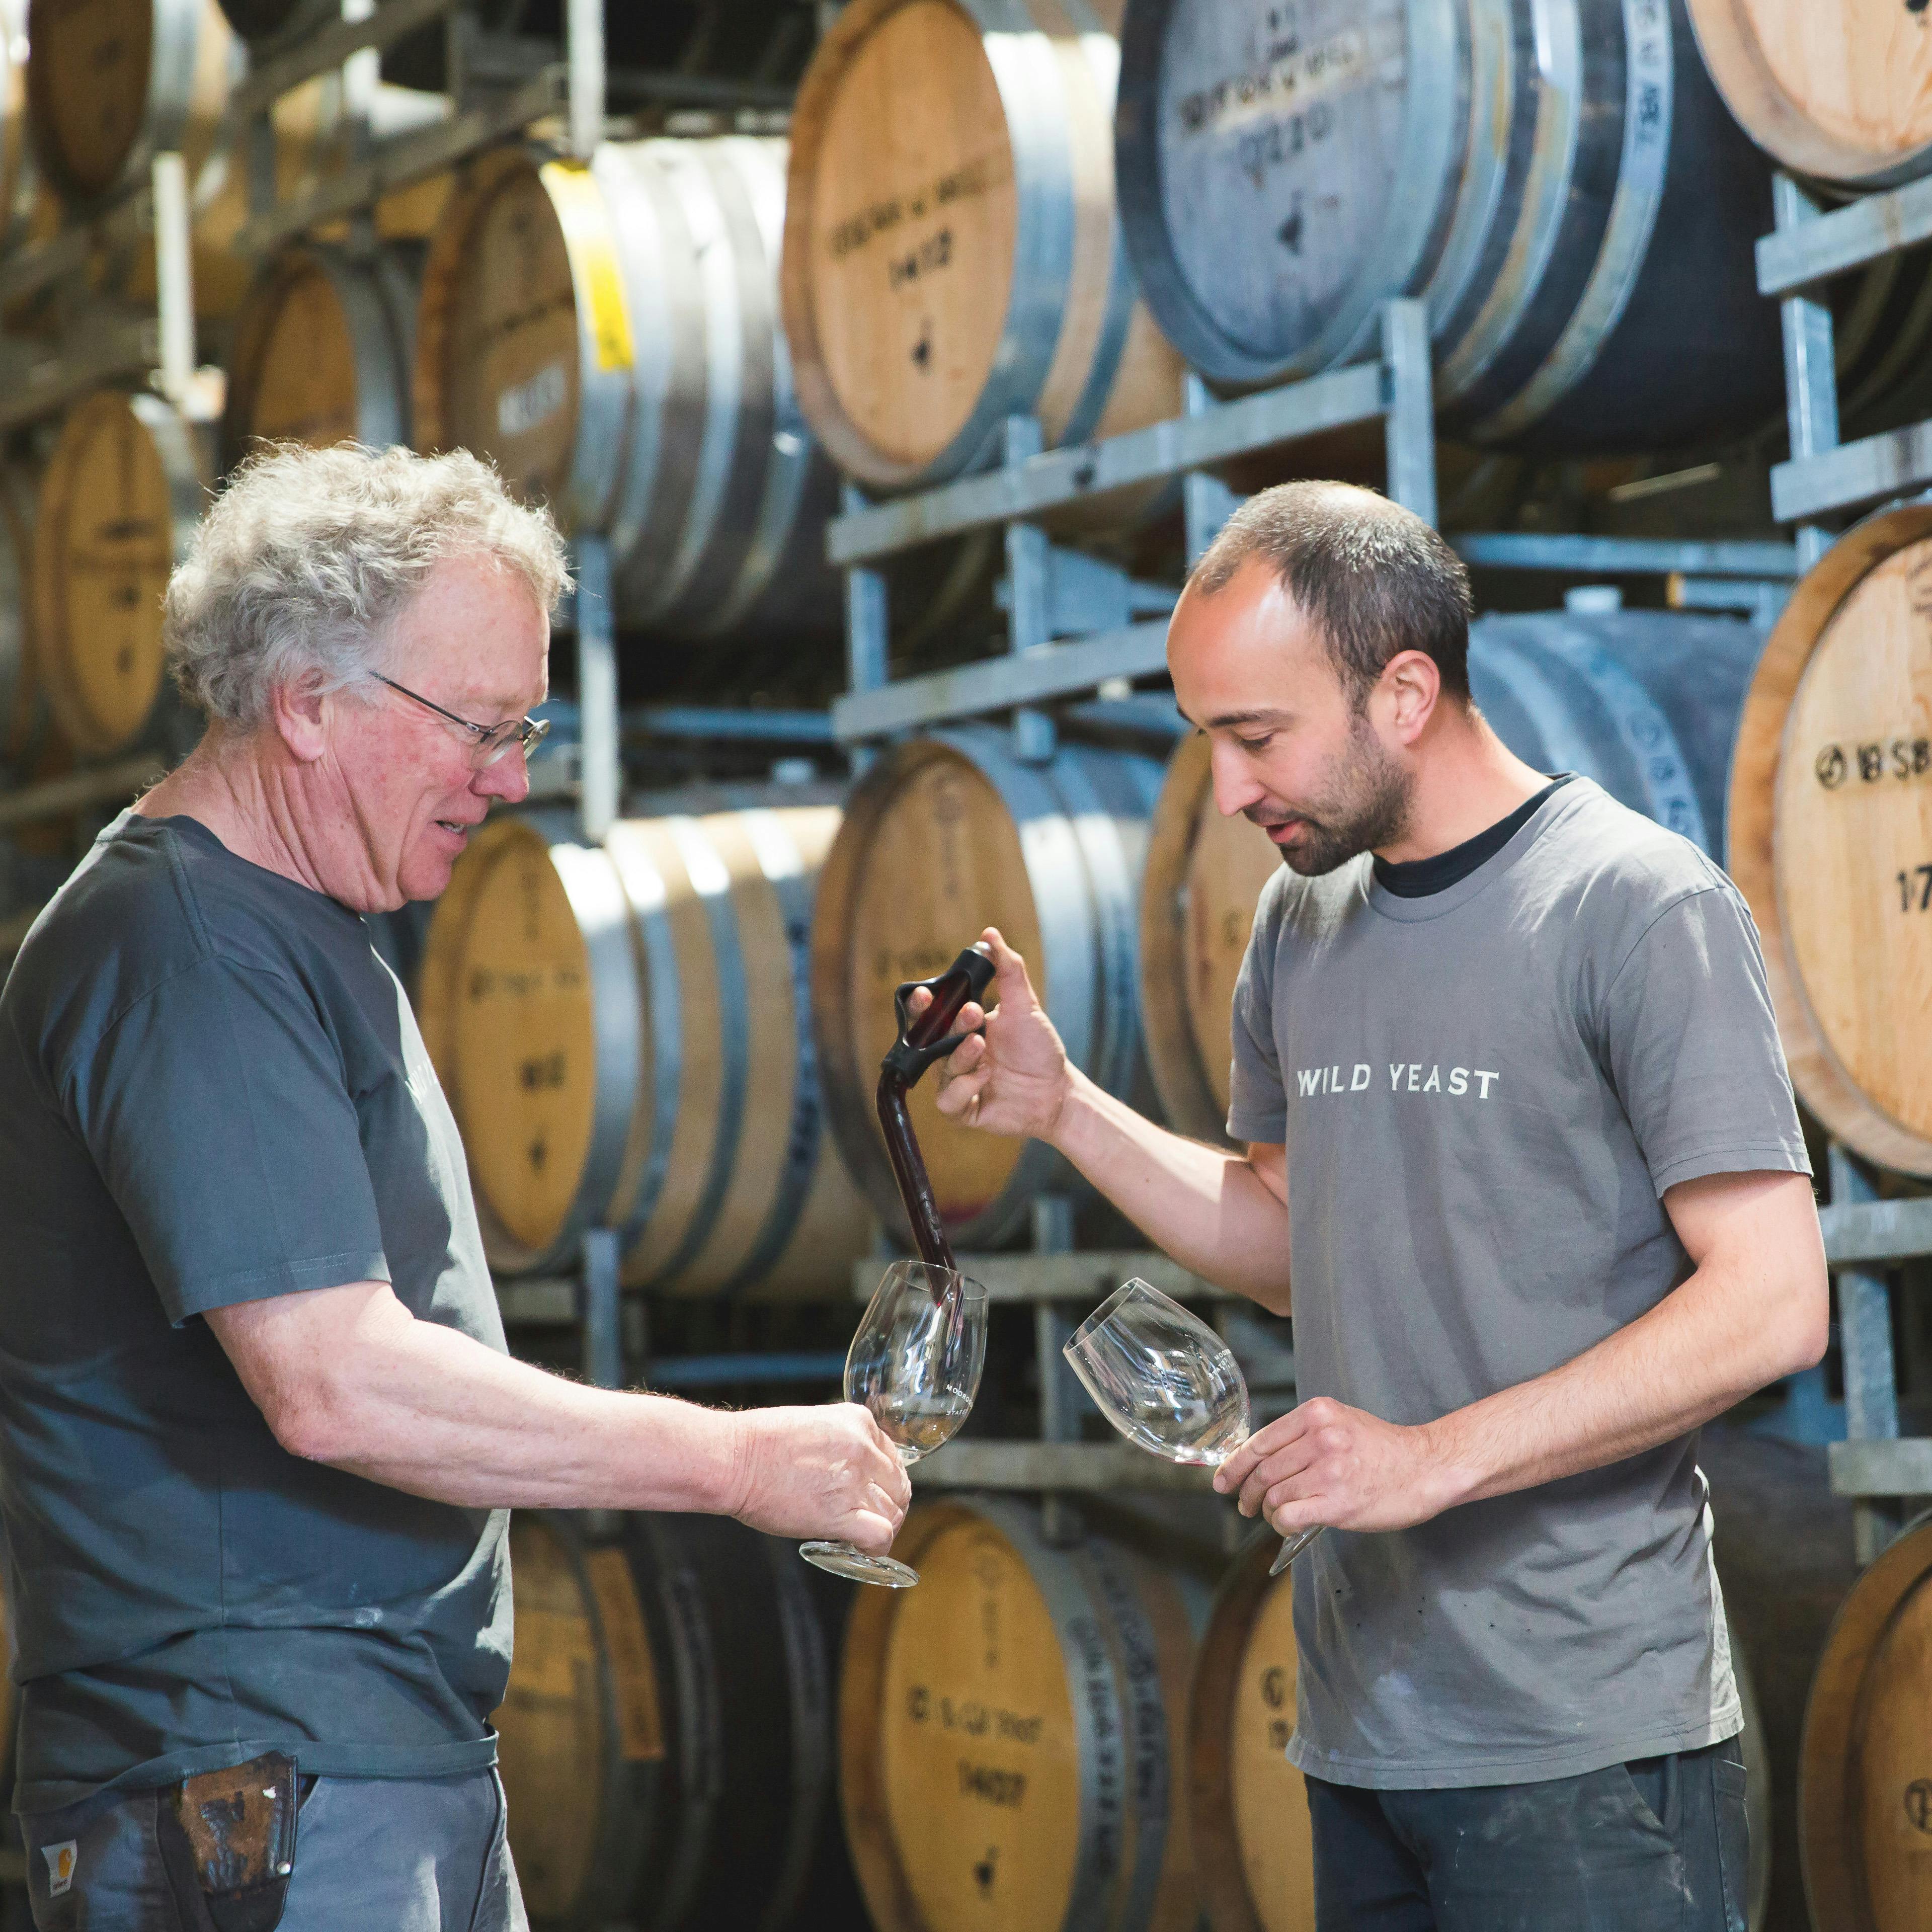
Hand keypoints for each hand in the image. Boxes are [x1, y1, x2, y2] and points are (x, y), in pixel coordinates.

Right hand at [727, 1403, 911, 1552]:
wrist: (733, 1460)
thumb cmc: (761, 1443)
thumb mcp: (814, 1424)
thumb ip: (842, 1441)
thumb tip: (853, 1468)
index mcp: (858, 1421)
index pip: (893, 1456)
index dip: (886, 1479)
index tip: (874, 1492)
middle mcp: (862, 1449)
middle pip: (898, 1485)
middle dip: (890, 1503)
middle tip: (873, 1516)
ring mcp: (853, 1482)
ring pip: (894, 1511)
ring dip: (884, 1526)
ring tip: (864, 1535)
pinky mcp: (840, 1514)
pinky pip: (880, 1535)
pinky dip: (878, 1547)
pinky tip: (864, 1549)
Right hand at [911, 926, 1072, 1142]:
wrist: (1057, 1089)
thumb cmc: (1038, 1047)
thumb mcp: (1024, 1005)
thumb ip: (1007, 969)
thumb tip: (990, 933)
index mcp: (959, 1029)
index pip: (929, 1015)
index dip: (921, 1005)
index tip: (926, 993)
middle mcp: (952, 1055)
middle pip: (926, 1041)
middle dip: (943, 1026)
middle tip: (970, 1013)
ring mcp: (957, 1083)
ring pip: (940, 1069)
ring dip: (959, 1054)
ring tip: (981, 1043)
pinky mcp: (964, 1110)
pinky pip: (949, 1100)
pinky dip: (964, 1086)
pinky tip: (986, 1077)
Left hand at [1212, 1397, 1468, 1535]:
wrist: (1426, 1468)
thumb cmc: (1383, 1448)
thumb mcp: (1341, 1423)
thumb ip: (1303, 1435)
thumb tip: (1261, 1458)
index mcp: (1317, 1414)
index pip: (1260, 1442)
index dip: (1234, 1465)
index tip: (1222, 1480)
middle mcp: (1320, 1438)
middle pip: (1263, 1471)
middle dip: (1246, 1492)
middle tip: (1245, 1505)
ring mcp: (1328, 1471)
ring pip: (1274, 1495)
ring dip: (1267, 1511)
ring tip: (1273, 1517)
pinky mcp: (1337, 1502)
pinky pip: (1290, 1516)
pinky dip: (1281, 1524)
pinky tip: (1288, 1526)